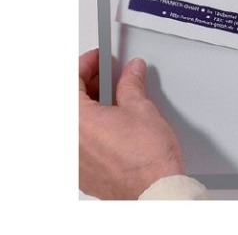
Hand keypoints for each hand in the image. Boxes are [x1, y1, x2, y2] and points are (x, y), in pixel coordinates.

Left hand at [79, 49, 184, 199]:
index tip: (99, 59)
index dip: (87, 63)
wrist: (155, 190)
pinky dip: (91, 123)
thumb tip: (132, 72)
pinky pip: (80, 139)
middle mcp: (71, 141)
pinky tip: (112, 119)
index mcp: (78, 121)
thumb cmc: (148, 159)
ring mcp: (76, 158)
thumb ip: (131, 84)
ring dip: (90, 102)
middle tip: (108, 73)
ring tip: (115, 95)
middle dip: (88, 81)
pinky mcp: (84, 170)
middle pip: (70, 100)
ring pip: (76, 119)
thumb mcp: (141, 108)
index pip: (72, 80)